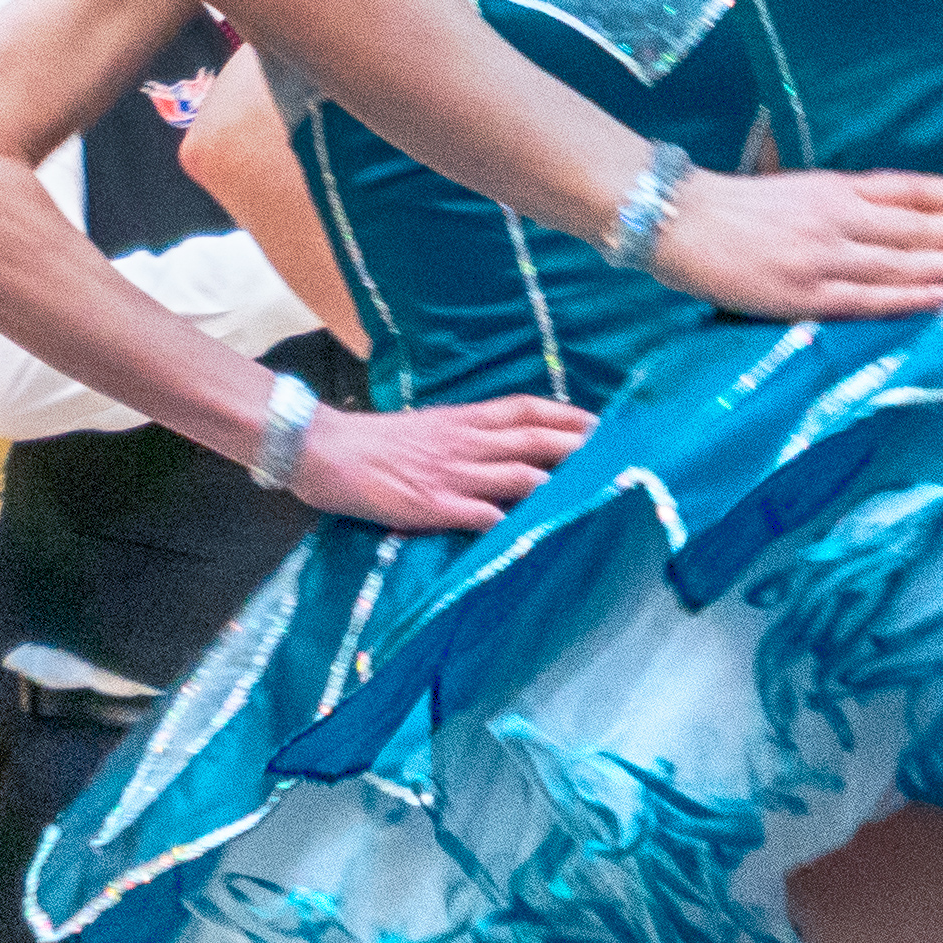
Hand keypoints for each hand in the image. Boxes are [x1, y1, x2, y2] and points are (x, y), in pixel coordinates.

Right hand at [290, 392, 594, 533]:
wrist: (323, 449)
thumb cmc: (370, 443)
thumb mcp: (425, 428)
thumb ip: (462, 435)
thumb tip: (496, 446)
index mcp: (462, 420)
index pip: (525, 409)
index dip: (565, 414)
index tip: (600, 423)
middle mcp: (465, 442)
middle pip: (534, 439)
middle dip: (578, 448)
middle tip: (619, 456)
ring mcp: (451, 474)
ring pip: (519, 474)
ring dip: (558, 485)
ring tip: (594, 495)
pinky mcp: (433, 505)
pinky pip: (481, 514)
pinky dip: (510, 523)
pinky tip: (535, 533)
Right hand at [646, 166, 942, 321]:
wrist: (676, 220)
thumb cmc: (732, 207)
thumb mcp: (796, 189)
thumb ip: (842, 201)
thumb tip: (891, 217)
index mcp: (837, 188)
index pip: (915, 190)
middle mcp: (839, 217)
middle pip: (921, 225)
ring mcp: (823, 256)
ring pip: (904, 260)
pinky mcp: (801, 293)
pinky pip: (865, 298)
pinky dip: (908, 297)